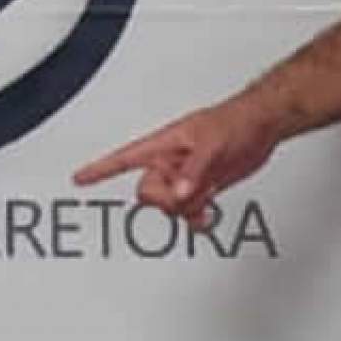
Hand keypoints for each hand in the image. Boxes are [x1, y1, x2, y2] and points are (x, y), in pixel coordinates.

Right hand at [72, 96, 281, 227]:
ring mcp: (186, 175)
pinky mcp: (202, 186)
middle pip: (146, 193)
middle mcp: (171, 162)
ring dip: (185, 210)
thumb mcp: (212, 144)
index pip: (124, 158)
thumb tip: (179, 194)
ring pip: (168, 207)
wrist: (261, 127)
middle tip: (190, 191)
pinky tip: (207, 212)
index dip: (99, 169)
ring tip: (207, 194)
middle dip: (165, 200)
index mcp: (164, 145)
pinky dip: (195, 218)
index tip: (78, 178)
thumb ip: (194, 170)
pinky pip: (187, 213)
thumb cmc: (235, 122)